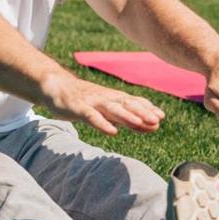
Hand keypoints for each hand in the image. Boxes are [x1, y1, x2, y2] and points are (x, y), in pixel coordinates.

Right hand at [41, 72, 164, 134]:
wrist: (57, 87)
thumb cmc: (85, 100)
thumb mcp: (108, 109)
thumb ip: (128, 117)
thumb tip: (151, 126)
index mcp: (114, 98)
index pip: (134, 102)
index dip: (147, 108)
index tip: (162, 116)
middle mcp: (106, 98)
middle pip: (127, 105)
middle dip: (142, 112)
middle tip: (158, 120)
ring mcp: (93, 103)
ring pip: (113, 109)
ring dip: (127, 116)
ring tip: (140, 123)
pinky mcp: (79, 109)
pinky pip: (92, 117)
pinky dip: (103, 124)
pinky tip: (112, 132)